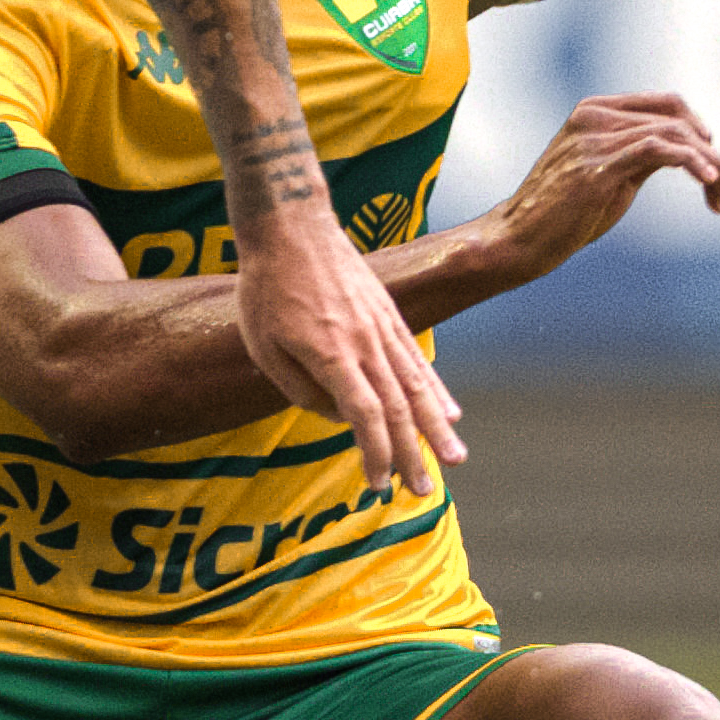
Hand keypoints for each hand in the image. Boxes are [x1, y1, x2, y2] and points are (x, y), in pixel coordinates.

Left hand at [236, 209, 461, 491]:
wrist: (292, 227)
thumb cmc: (267, 289)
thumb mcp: (264, 347)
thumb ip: (300, 389)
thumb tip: (337, 418)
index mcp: (332, 355)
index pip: (364, 416)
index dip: (375, 454)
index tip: (378, 487)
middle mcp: (366, 344)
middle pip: (398, 409)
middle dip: (412, 455)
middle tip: (424, 493)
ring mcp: (383, 328)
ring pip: (416, 386)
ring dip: (435, 428)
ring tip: (454, 459)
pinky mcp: (389, 315)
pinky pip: (417, 359)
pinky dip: (435, 389)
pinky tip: (448, 413)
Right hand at [479, 93, 719, 278]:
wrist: (519, 240)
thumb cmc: (562, 213)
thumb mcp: (608, 173)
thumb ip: (639, 154)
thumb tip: (685, 152)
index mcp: (595, 110)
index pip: (667, 104)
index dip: (700, 130)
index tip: (716, 166)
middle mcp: (594, 117)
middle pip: (678, 121)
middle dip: (715, 156)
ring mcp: (594, 139)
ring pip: (676, 136)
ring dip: (713, 167)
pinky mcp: (599, 167)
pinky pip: (660, 150)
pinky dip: (693, 162)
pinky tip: (710, 182)